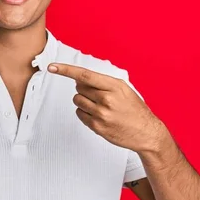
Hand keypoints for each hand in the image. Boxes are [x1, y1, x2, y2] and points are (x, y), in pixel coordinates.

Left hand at [48, 63, 165, 152]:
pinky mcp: (97, 127)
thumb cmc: (134, 109)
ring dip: (84, 101)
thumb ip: (103, 83)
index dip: (66, 70)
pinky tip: (99, 115)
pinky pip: (80, 114)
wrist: (147, 133)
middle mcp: (106, 100)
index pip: (85, 75)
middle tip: (98, 95)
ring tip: (100, 106)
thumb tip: (79, 80)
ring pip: (77, 101)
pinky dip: (85, 113)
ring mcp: (101, 114)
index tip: (53, 67)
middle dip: (84, 89)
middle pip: (79, 88)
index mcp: (114, 87)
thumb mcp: (124, 90)